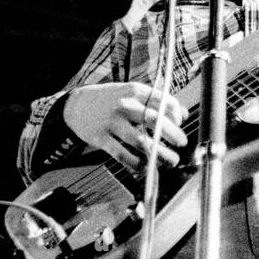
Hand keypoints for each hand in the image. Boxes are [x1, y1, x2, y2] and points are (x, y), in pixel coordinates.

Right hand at [63, 82, 188, 171]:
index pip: (162, 101)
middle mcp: (124, 105)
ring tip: (171, 160)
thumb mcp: (132, 93)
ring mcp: (111, 122)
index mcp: (134, 91)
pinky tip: (146, 168)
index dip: (175, 114)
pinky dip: (136, 164)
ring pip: (140, 141)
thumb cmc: (110, 99)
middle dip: (173, 134)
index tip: (180, 123)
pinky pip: (122, 154)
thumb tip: (183, 114)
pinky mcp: (100, 138)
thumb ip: (157, 101)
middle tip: (182, 143)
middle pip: (154, 121)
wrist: (75, 105)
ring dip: (159, 154)